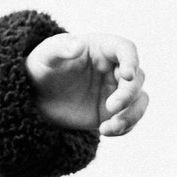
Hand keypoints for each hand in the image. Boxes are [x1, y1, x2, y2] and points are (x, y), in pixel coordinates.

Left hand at [25, 32, 148, 137]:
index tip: (127, 75)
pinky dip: (124, 127)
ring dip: (132, 115)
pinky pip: (130, 119)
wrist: (37, 94)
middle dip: (129, 94)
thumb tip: (78, 45)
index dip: (132, 61)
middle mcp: (115, 68)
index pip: (126, 49)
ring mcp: (116, 90)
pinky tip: (105, 131)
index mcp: (103, 48)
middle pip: (137, 78)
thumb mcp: (45, 55)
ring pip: (139, 100)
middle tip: (111, 107)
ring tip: (109, 127)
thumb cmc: (43, 67)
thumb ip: (60, 48)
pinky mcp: (112, 111)